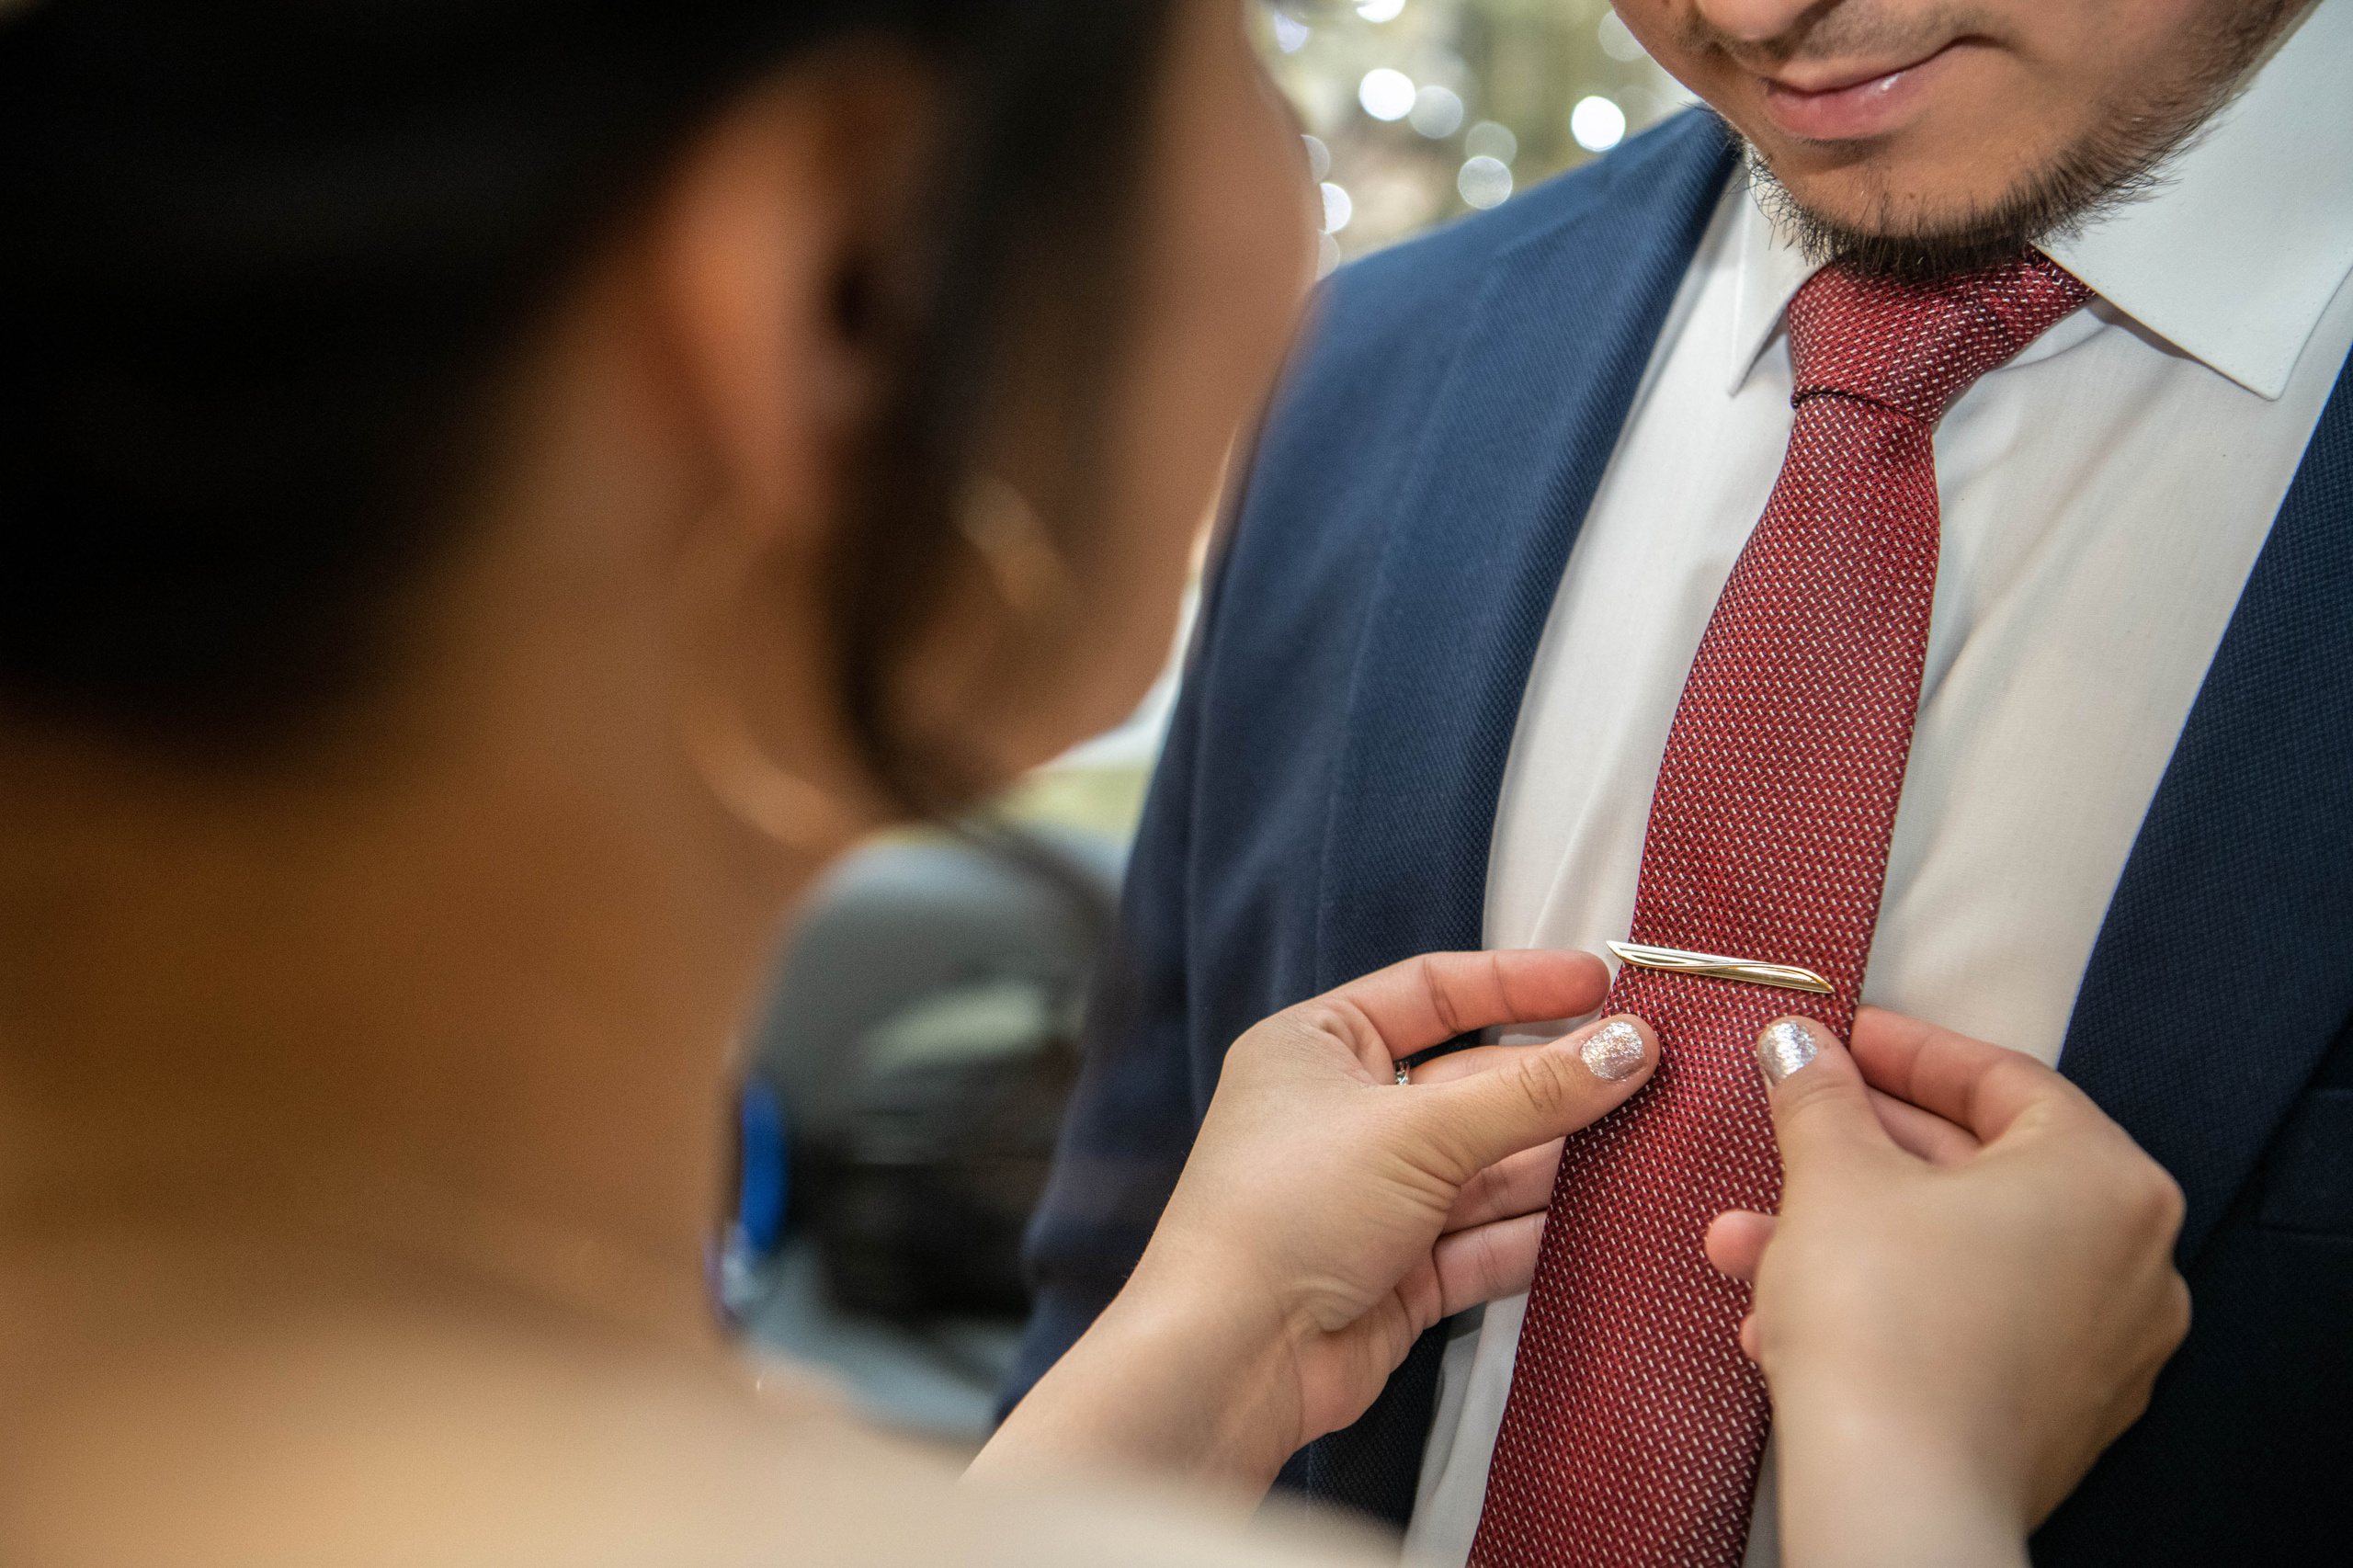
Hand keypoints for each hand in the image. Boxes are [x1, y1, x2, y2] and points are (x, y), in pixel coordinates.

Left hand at [975, 949, 1655, 1493]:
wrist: (1233, 1357)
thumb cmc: (1285, 1214)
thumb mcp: (1417, 1132)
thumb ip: (1530, 1093)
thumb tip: (1625, 1046)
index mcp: (1316, 1046)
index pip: (1431, 992)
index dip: (1517, 984)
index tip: (1600, 982)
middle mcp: (1343, 1115)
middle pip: (1472, 1083)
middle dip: (1554, 1083)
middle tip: (1649, 1071)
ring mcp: (1373, 1198)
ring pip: (1487, 1166)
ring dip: (1558, 1160)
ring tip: (1648, 1143)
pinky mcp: (1400, 1272)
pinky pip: (1485, 1239)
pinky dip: (1539, 1232)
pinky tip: (1606, 1219)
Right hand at [1705, 1009, 2190, 1567]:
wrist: (1898, 1492)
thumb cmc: (1886, 1323)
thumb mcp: (1833, 1175)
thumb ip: (1819, 1095)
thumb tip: (1801, 1048)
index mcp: (2104, 1180)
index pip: (2002, 1079)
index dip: (1906, 1050)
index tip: (1843, 1039)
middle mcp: (2130, 1261)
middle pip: (1981, 1169)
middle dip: (1861, 1152)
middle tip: (1794, 1124)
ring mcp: (2102, 1347)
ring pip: (1959, 1255)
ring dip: (1850, 1236)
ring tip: (1749, 1242)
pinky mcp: (2058, 1414)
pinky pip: (1966, 1324)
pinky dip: (1888, 1304)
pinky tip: (1787, 1313)